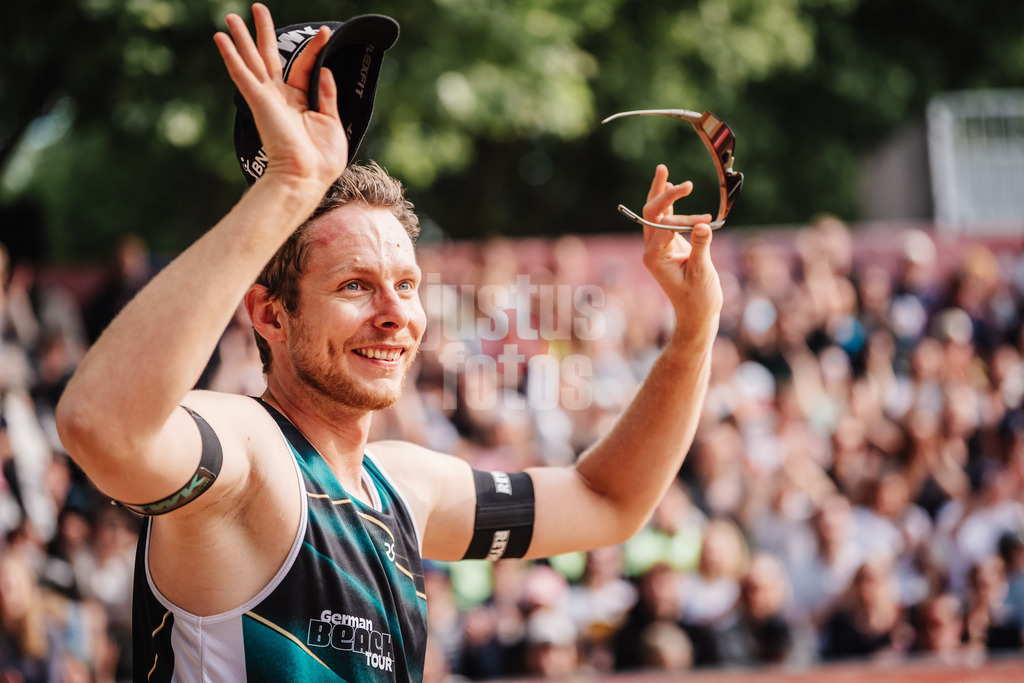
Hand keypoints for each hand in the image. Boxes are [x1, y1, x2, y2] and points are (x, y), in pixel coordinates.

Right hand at [214, 3, 348, 187]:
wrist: (306, 176)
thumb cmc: (321, 159)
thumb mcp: (332, 122)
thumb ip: (328, 95)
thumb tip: (325, 69)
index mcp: (300, 102)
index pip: (304, 66)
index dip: (313, 48)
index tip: (324, 32)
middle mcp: (281, 98)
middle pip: (269, 57)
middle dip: (263, 33)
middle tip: (257, 8)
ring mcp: (268, 98)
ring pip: (252, 61)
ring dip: (241, 38)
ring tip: (231, 16)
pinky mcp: (258, 101)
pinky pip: (241, 74)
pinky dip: (230, 55)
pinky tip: (219, 38)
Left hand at [640, 164, 722, 349]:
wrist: (696, 314)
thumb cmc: (699, 298)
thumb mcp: (702, 274)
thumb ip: (700, 248)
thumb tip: (702, 224)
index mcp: (654, 257)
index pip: (663, 225)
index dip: (683, 218)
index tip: (707, 219)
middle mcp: (651, 250)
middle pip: (650, 213)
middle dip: (663, 195)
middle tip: (677, 178)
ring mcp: (658, 247)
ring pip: (653, 213)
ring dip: (660, 193)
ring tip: (662, 170)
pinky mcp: (668, 245)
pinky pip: (664, 219)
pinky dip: (668, 204)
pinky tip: (670, 187)